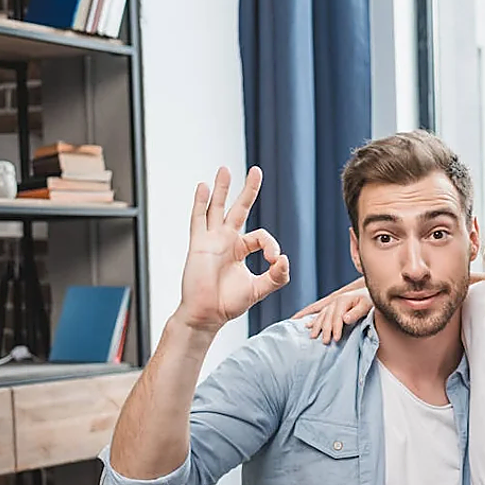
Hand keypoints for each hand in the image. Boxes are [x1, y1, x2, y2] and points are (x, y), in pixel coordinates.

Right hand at [176, 166, 288, 333]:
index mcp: (241, 250)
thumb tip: (285, 260)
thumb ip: (277, 277)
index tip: (276, 260)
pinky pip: (199, 219)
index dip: (272, 245)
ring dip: (222, 189)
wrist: (207, 314)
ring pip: (217, 208)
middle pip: (239, 209)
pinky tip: (204, 187)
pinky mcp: (199, 244)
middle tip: (256, 170)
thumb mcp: (260, 289)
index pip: (262, 236)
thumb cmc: (229, 303)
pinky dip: (201, 203)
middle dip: (248, 190)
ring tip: (226, 169)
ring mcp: (212, 240)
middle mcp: (227, 241)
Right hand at [304, 288, 372, 343]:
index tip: (336, 339)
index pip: (337, 317)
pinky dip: (314, 321)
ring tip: (313, 337)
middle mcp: (335, 302)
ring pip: (321, 316)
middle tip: (325, 342)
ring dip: (316, 327)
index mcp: (343, 300)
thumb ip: (356, 313)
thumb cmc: (370, 301)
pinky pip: (320, 314)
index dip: (336, 328)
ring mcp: (332, 304)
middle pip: (327, 317)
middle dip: (325, 330)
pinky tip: (307, 326)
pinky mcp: (331, 308)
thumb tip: (345, 319)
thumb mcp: (366, 305)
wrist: (369, 294)